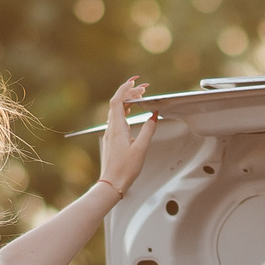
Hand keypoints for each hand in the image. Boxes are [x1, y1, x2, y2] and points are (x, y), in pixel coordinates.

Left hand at [97, 76, 153, 196]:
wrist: (112, 183)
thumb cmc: (125, 169)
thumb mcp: (141, 148)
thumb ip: (148, 130)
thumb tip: (154, 116)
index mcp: (117, 127)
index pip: (118, 100)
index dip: (125, 88)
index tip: (135, 81)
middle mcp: (111, 128)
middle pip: (117, 103)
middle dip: (129, 92)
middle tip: (142, 88)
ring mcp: (110, 133)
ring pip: (116, 110)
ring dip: (127, 101)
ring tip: (139, 97)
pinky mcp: (112, 139)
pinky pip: (117, 118)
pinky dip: (125, 110)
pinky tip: (131, 112)